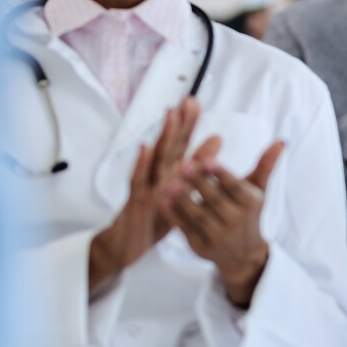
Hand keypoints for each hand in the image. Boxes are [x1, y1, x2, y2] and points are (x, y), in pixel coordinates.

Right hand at [89, 98, 218, 290]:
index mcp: (169, 173)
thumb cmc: (155, 216)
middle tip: (188, 101)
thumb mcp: (181, 191)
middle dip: (179, 123)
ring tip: (171, 115)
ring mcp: (146, 187)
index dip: (188, 125)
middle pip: (169, 146)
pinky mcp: (136, 201)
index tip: (195, 103)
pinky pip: (138, 182)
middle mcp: (157, 175)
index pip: (181, 145)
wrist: (128, 244)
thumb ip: (197, 165)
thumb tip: (217, 138)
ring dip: (163, 136)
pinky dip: (141, 165)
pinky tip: (144, 148)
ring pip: (156, 159)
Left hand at [160, 141, 284, 307]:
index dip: (220, 174)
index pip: (235, 186)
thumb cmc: (247, 212)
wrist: (242, 254)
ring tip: (168, 183)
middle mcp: (236, 221)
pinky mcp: (200, 247)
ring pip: (198, 215)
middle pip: (215, 199)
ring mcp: (218, 236)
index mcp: (251, 204)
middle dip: (198, 183)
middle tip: (182, 165)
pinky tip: (162, 201)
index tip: (207, 160)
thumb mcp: (258, 189)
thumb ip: (265, 165)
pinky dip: (173, 215)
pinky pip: (185, 229)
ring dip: (182, 200)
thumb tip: (281, 141)